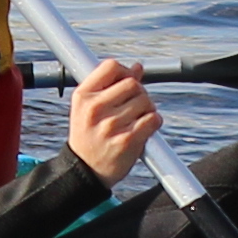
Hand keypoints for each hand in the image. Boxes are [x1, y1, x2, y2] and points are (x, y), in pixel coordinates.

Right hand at [62, 60, 159, 180]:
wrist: (85, 171)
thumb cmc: (89, 136)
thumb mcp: (89, 108)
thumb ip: (111, 85)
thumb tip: (137, 68)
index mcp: (83, 96)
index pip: (111, 66)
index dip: (125, 72)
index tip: (126, 83)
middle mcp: (95, 108)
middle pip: (133, 84)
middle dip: (139, 93)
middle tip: (135, 106)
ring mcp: (111, 125)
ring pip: (146, 101)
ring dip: (148, 109)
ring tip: (137, 119)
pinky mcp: (127, 140)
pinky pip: (153, 119)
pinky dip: (154, 122)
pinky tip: (144, 128)